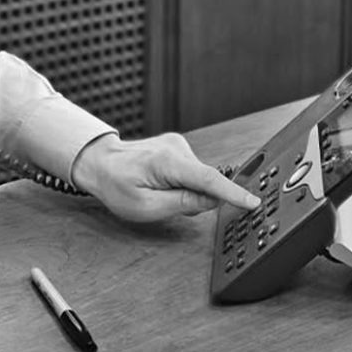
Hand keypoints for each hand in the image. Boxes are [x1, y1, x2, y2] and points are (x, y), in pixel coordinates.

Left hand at [74, 133, 260, 221]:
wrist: (99, 162)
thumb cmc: (115, 184)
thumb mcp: (145, 206)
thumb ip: (183, 204)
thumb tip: (213, 200)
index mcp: (168, 162)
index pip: (210, 180)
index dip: (233, 193)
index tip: (253, 202)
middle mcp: (177, 148)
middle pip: (206, 182)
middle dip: (194, 198)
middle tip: (164, 202)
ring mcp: (178, 145)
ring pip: (199, 179)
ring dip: (186, 191)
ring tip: (157, 190)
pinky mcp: (178, 148)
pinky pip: (193, 173)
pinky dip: (183, 183)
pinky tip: (162, 183)